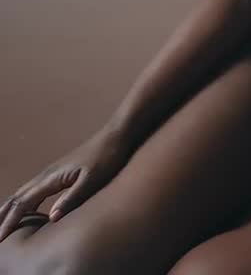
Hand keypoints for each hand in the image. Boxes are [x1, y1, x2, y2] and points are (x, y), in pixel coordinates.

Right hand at [0, 127, 130, 240]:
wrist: (116, 136)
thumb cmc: (107, 157)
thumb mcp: (92, 180)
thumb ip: (72, 198)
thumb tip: (51, 218)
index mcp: (52, 178)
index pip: (24, 202)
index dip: (11, 220)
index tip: (1, 236)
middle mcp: (47, 174)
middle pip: (17, 197)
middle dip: (3, 215)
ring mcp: (52, 172)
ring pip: (23, 192)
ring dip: (10, 207)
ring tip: (1, 221)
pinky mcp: (59, 172)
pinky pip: (33, 189)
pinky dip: (23, 200)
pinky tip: (26, 208)